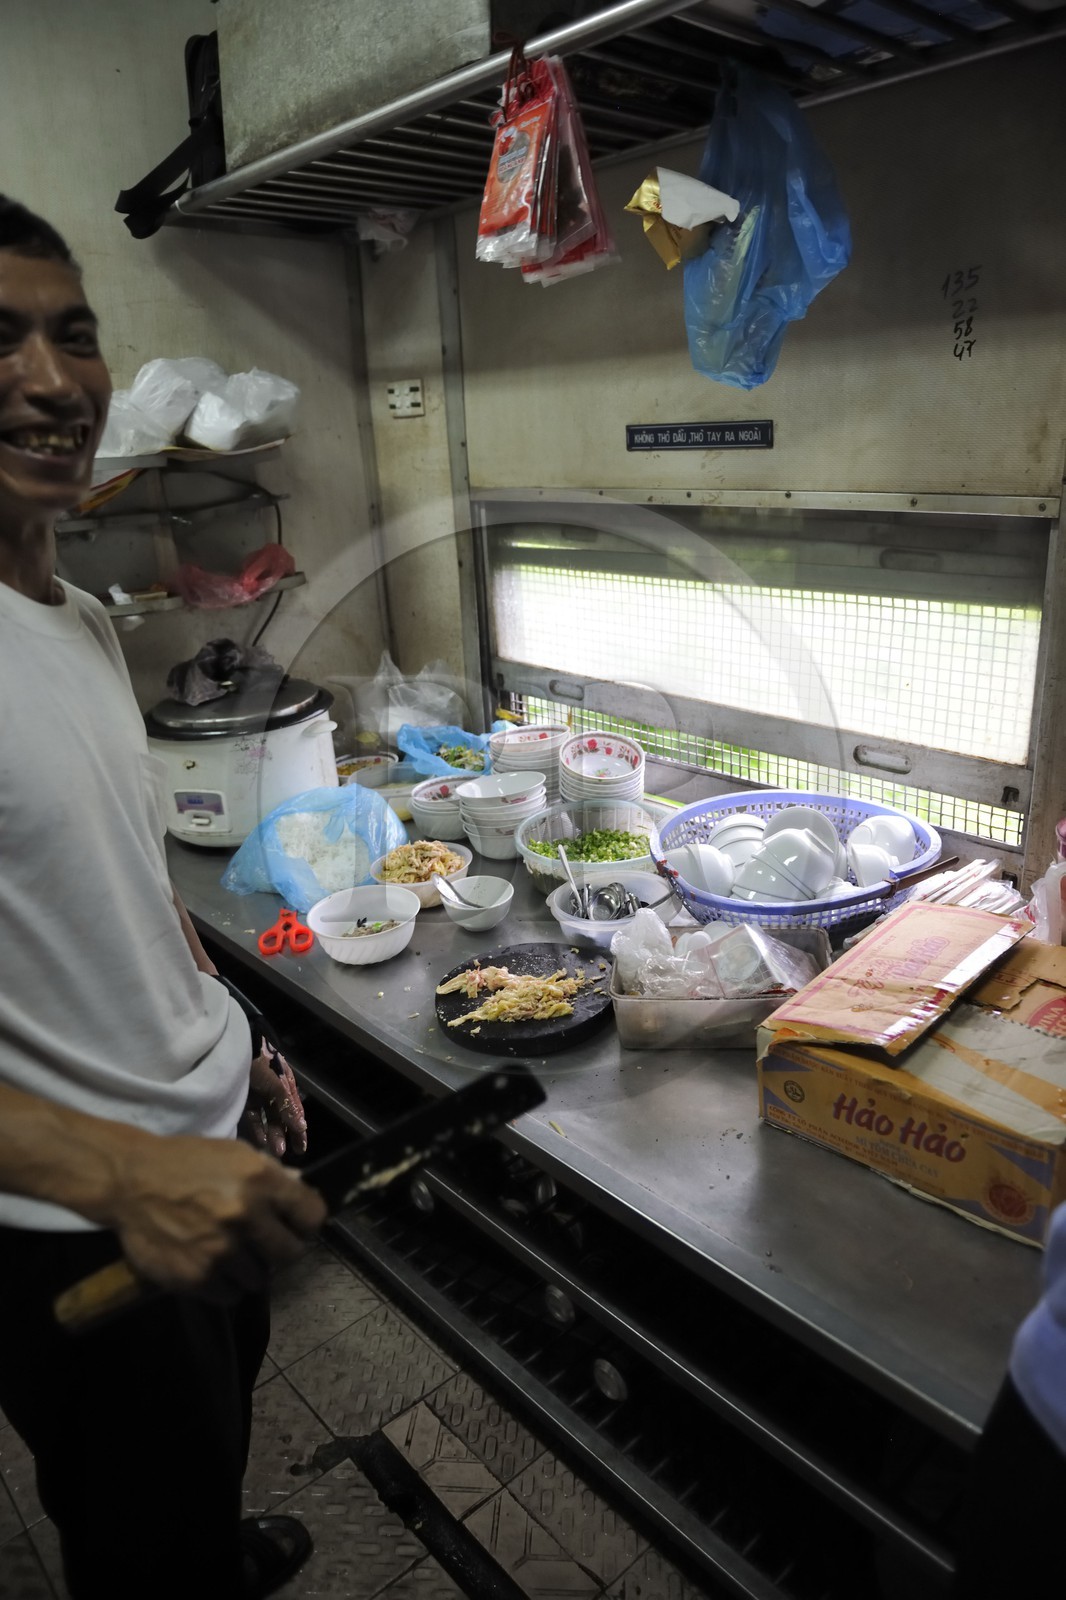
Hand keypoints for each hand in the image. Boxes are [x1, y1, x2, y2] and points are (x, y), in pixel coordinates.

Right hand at [110, 1133, 326, 1300]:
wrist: (130, 1181)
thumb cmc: (186, 1162)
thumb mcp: (235, 1155)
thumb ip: (271, 1176)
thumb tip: (301, 1193)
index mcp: (261, 1181)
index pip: (312, 1216)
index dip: (305, 1223)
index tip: (294, 1226)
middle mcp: (245, 1217)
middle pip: (290, 1254)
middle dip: (280, 1250)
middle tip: (263, 1244)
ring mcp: (220, 1251)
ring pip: (259, 1279)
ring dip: (249, 1269)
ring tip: (229, 1253)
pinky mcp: (196, 1277)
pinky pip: (230, 1295)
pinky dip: (224, 1285)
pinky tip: (210, 1265)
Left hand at [240, 1045, 307, 1158]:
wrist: (237, 1048)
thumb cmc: (261, 1064)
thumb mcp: (277, 1085)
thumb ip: (287, 1106)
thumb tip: (301, 1127)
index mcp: (287, 1085)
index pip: (295, 1111)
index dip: (299, 1130)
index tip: (301, 1148)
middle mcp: (274, 1091)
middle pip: (282, 1117)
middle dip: (285, 1135)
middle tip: (286, 1154)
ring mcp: (259, 1095)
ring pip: (268, 1119)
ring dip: (272, 1134)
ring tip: (275, 1152)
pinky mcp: (244, 1099)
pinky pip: (253, 1117)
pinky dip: (258, 1128)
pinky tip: (261, 1141)